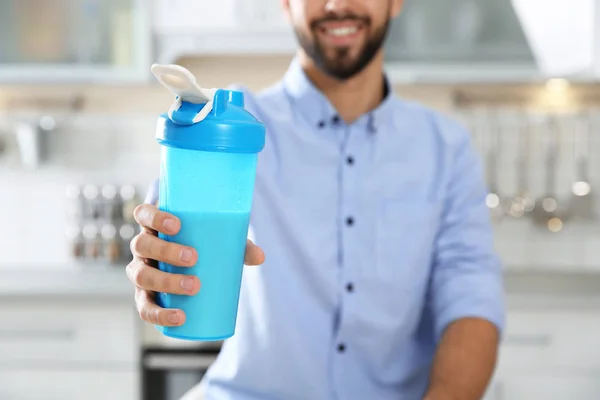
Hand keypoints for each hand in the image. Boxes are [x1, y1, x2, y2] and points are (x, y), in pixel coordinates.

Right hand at [126, 203, 264, 326]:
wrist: (192, 269)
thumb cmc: (204, 247)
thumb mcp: (218, 242)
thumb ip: (238, 246)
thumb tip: (260, 257)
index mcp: (154, 226)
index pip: (143, 214)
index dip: (154, 217)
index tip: (178, 225)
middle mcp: (142, 248)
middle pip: (141, 244)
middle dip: (165, 251)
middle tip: (193, 258)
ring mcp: (140, 272)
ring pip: (141, 275)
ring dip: (165, 282)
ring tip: (193, 286)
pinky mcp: (144, 297)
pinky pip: (144, 308)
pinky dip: (160, 314)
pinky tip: (179, 317)